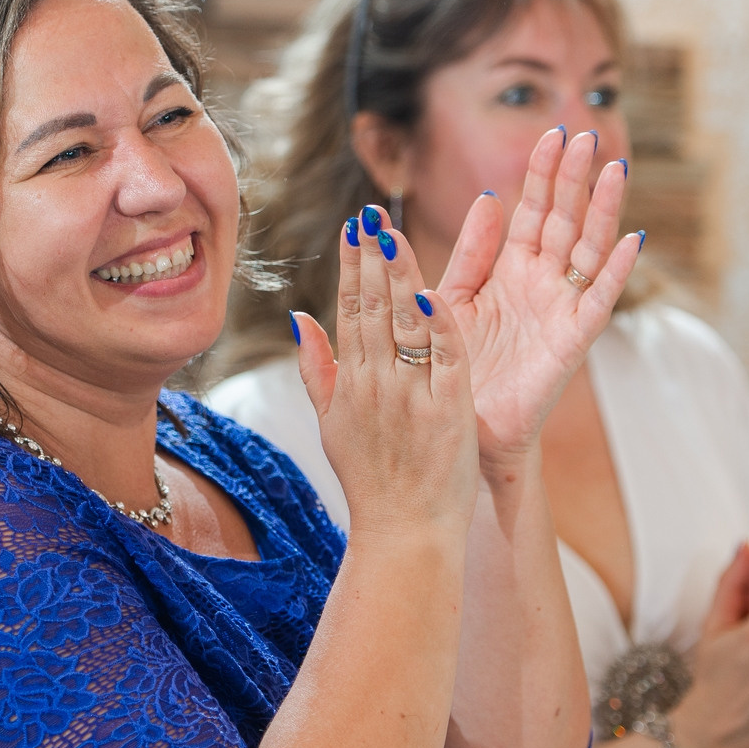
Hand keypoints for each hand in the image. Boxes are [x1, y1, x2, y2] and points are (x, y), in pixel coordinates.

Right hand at [292, 205, 478, 539]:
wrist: (405, 535)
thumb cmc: (371, 483)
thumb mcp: (331, 426)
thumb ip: (316, 369)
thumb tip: (300, 317)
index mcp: (349, 384)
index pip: (349, 310)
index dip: (352, 266)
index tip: (354, 227)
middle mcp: (375, 384)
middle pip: (372, 308)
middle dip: (372, 257)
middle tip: (372, 212)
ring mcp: (411, 396)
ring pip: (403, 324)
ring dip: (399, 275)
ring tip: (394, 232)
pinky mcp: (448, 411)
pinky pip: (444, 358)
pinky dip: (437, 325)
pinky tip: (431, 291)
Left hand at [436, 129, 637, 472]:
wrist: (463, 429)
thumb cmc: (456, 366)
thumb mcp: (453, 297)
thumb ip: (470, 251)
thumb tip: (491, 196)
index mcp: (511, 269)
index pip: (532, 210)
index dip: (542, 173)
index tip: (552, 132)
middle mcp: (542, 283)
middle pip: (564, 220)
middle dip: (575, 178)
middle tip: (586, 134)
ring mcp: (561, 310)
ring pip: (587, 250)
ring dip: (602, 211)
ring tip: (615, 170)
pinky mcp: (571, 343)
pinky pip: (597, 302)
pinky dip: (615, 273)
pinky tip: (631, 243)